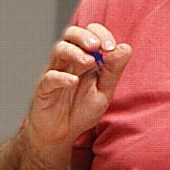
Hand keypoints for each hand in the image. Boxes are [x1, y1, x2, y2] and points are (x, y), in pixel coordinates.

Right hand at [24, 24, 131, 148]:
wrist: (61, 134)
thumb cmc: (81, 110)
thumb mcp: (104, 91)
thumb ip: (113, 71)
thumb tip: (125, 48)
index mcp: (85, 58)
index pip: (91, 34)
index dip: (101, 34)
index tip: (112, 47)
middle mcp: (68, 61)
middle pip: (71, 34)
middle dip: (85, 35)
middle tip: (97, 46)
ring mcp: (55, 73)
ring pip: (57, 50)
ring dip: (74, 51)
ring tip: (89, 61)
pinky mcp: (44, 89)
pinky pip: (49, 78)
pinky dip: (61, 77)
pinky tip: (73, 81)